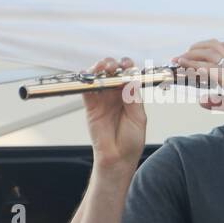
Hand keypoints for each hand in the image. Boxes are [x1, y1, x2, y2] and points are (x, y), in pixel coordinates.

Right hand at [81, 56, 145, 170]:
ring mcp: (103, 99)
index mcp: (131, 96)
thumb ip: (133, 100)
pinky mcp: (90, 106)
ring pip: (99, 78)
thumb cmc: (131, 141)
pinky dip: (85, 81)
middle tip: (113, 65)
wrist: (117, 157)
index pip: (129, 76)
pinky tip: (87, 75)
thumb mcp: (138, 119)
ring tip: (101, 67)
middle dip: (112, 65)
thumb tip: (131, 81)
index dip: (128, 68)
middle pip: (113, 73)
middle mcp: (117, 95)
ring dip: (99, 69)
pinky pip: (86, 90)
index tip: (128, 65)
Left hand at [170, 40, 223, 124]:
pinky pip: (213, 69)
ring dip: (192, 54)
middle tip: (180, 58)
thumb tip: (200, 100)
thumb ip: (219, 102)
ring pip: (211, 52)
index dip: (198, 54)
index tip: (182, 60)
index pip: (216, 54)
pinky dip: (198, 66)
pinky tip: (189, 68)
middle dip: (193, 49)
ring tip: (180, 60)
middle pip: (212, 46)